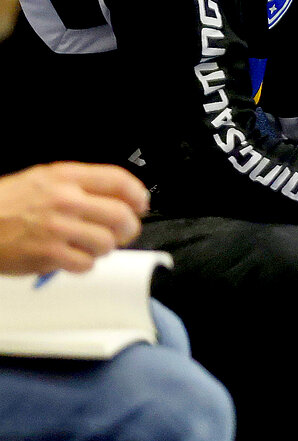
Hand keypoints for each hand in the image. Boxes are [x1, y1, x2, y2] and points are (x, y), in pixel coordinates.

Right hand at [0, 162, 148, 275]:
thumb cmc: (5, 204)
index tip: (141, 205)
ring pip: (107, 243)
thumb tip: (119, 199)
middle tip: (123, 233)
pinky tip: (70, 257)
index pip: (118, 181)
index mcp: (65, 176)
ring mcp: (59, 228)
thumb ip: (79, 186)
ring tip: (86, 245)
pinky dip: (83, 264)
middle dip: (128, 228)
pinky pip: (87, 264)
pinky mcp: (50, 254)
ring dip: (102, 248)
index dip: (138, 195)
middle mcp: (65, 200)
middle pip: (121, 216)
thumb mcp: (42, 180)